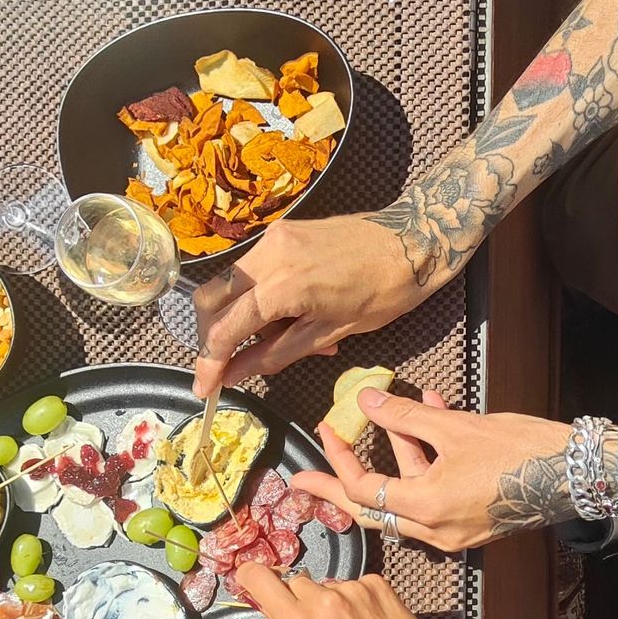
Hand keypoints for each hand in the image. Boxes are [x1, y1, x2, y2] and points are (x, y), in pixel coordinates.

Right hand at [190, 213, 431, 396]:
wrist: (413, 240)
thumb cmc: (383, 292)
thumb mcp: (328, 334)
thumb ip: (275, 354)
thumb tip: (236, 373)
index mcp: (282, 286)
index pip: (225, 328)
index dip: (209, 362)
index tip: (204, 387)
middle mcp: (269, 255)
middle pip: (210, 299)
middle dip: (211, 335)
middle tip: (226, 363)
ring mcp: (272, 238)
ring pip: (228, 283)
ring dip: (236, 316)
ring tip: (275, 338)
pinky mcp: (281, 231)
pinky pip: (252, 269)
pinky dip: (256, 296)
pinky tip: (286, 314)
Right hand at [236, 565, 475, 618]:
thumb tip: (278, 605)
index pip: (260, 579)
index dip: (252, 576)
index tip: (252, 577)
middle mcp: (322, 601)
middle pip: (297, 582)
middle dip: (303, 598)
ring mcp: (352, 589)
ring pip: (329, 584)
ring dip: (334, 599)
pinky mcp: (376, 583)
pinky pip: (356, 583)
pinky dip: (360, 597)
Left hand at [290, 389, 574, 551]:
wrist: (579, 473)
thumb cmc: (522, 451)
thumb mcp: (455, 427)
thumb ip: (403, 415)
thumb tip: (365, 400)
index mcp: (426, 508)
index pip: (363, 488)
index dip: (338, 458)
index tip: (324, 431)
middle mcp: (435, 530)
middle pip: (371, 509)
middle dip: (336, 487)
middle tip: (303, 480)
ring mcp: (455, 532)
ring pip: (405, 498)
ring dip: (394, 457)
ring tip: (386, 414)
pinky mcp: (472, 524)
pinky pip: (432, 496)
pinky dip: (424, 464)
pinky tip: (430, 418)